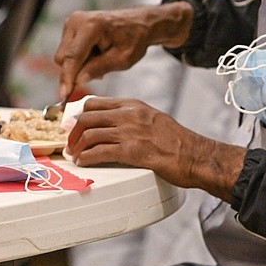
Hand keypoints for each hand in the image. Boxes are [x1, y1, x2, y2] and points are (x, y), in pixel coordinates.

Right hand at [54, 2, 191, 98]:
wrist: (137, 23)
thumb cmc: (133, 39)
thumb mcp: (122, 59)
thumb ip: (98, 68)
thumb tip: (77, 81)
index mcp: (91, 26)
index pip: (73, 57)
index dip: (67, 78)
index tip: (63, 96)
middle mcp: (76, 21)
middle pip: (63, 58)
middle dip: (76, 71)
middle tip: (100, 72)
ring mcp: (71, 22)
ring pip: (63, 57)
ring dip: (79, 65)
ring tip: (101, 60)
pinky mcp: (70, 27)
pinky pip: (67, 51)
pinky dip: (79, 59)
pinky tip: (96, 55)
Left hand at [66, 97, 244, 199]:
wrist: (195, 155)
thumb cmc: (178, 142)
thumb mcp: (154, 119)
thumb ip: (133, 119)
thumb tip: (113, 126)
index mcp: (134, 105)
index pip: (95, 103)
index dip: (79, 115)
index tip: (73, 126)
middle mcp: (130, 115)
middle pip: (87, 117)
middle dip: (73, 132)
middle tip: (70, 144)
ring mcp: (130, 132)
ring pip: (90, 134)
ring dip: (77, 147)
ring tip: (75, 156)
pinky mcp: (132, 151)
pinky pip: (99, 152)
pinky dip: (86, 158)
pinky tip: (83, 163)